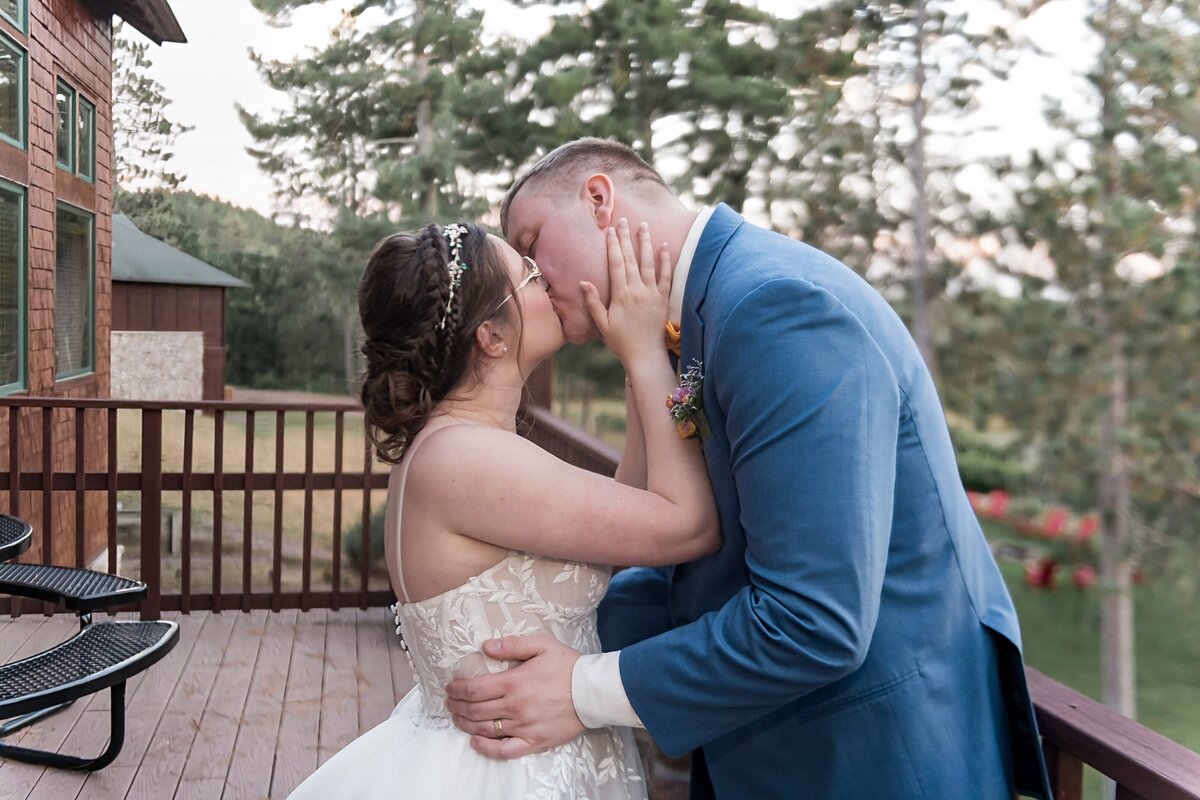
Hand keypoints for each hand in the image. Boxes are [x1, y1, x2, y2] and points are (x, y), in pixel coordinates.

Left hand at [445, 635, 585, 758]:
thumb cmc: (568, 665)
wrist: (593, 691)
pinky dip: (486, 748)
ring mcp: (524, 727)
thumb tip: (485, 646)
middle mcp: (516, 707)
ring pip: (485, 729)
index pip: (474, 689)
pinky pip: (505, 751)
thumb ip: (512, 644)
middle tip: (450, 702)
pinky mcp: (534, 741)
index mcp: (515, 682)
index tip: (451, 687)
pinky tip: (476, 742)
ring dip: (465, 724)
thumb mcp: (542, 645)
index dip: (457, 689)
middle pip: (475, 710)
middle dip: (457, 706)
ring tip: (457, 717)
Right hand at [582, 219, 672, 367]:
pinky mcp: (663, 299)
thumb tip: (583, 282)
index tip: (610, 231)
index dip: (613, 246)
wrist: (645, 355)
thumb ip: (593, 302)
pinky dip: (665, 261)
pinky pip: (666, 276)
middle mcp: (637, 291)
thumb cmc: (621, 341)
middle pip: (631, 259)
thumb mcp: (602, 324)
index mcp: (621, 295)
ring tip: (642, 225)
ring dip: (645, 243)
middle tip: (623, 220)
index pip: (616, 264)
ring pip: (648, 263)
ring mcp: (652, 294)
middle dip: (626, 238)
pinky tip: (664, 246)